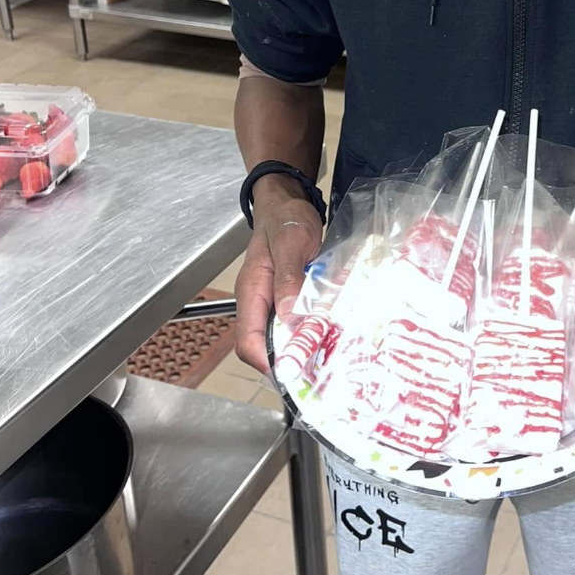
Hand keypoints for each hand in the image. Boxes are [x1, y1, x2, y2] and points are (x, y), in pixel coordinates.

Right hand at [234, 174, 322, 373]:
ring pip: (278, 336)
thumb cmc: (286, 218)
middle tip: (316, 370)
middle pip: (262, 345)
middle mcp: (257, 300)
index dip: (266, 361)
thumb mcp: (292, 243)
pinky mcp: (285, 296)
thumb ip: (289, 278)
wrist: (287, 201)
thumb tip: (289, 315)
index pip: (247, 340)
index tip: (291, 373)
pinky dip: (306, 331)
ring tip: (325, 356)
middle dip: (286, 361)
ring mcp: (270, 300)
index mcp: (252, 290)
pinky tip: (327, 332)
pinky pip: (292, 322)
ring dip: (298, 348)